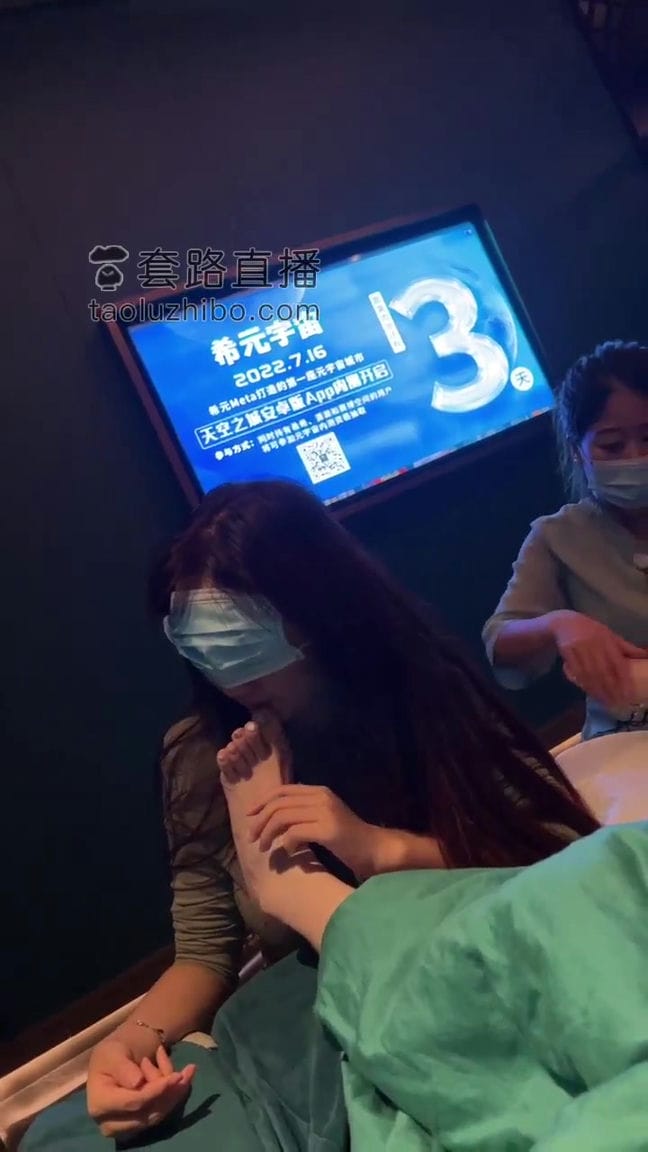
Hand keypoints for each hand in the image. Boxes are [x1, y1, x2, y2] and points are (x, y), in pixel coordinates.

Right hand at [87, 1038, 195, 1138]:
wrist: (112, 1063)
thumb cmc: (110, 1056)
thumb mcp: (113, 1053)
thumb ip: (123, 1068)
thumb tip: (137, 1083)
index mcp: (100, 1104)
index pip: (133, 1102)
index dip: (156, 1091)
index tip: (177, 1076)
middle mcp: (110, 1123)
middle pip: (148, 1113)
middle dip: (169, 1092)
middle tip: (184, 1070)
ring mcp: (125, 1128)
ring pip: (158, 1115)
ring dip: (173, 1092)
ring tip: (180, 1068)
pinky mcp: (138, 1126)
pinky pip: (161, 1114)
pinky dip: (173, 1095)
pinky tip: (179, 1075)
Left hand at [247, 784, 381, 879]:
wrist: (374, 849)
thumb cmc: (347, 838)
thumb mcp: (323, 818)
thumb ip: (302, 813)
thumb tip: (273, 819)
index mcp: (318, 791)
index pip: (282, 790)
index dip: (262, 802)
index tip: (250, 817)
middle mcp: (321, 797)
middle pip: (278, 803)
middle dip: (260, 820)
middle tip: (252, 838)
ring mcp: (325, 812)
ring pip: (282, 817)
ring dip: (268, 833)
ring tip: (265, 847)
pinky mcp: (328, 830)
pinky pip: (295, 833)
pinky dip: (287, 843)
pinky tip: (289, 852)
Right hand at [547, 610, 647, 710]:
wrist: (564, 622)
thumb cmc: (591, 630)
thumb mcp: (609, 634)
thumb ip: (625, 647)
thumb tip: (645, 655)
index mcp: (607, 639)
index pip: (617, 662)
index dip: (623, 679)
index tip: (628, 693)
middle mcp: (593, 643)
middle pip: (603, 670)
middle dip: (611, 688)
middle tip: (617, 702)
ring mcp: (579, 648)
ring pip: (590, 673)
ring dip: (598, 689)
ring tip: (605, 702)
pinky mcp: (567, 652)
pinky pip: (576, 672)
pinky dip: (584, 683)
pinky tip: (590, 692)